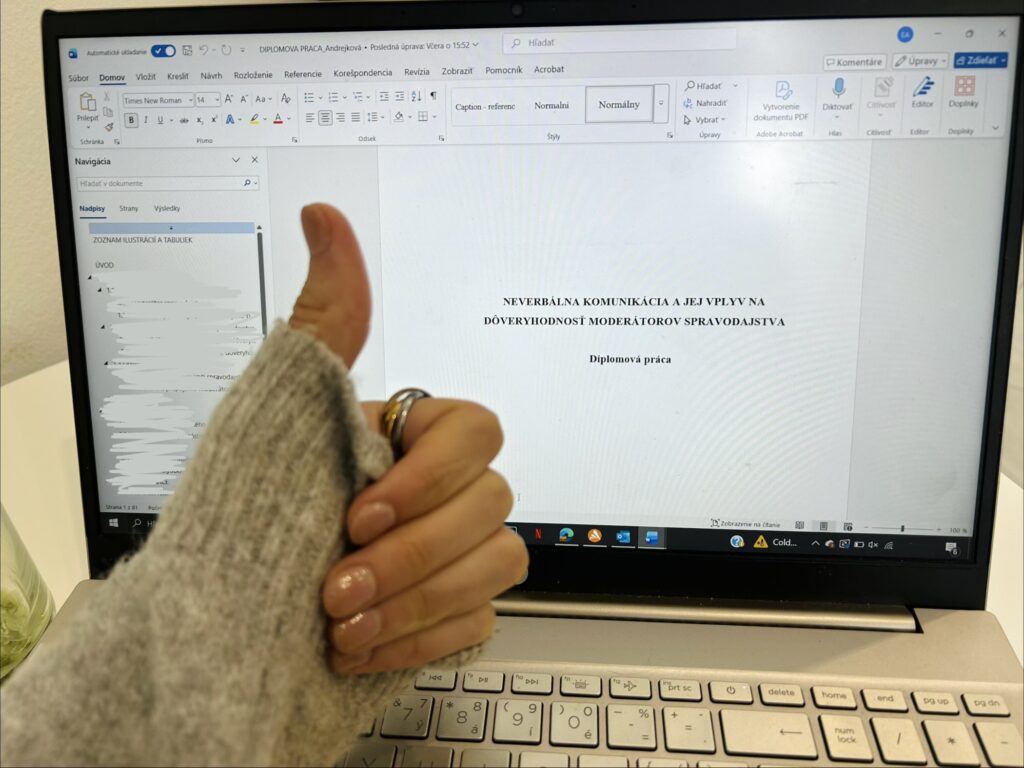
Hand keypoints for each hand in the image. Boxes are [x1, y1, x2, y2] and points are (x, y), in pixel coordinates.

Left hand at [289, 203, 527, 673]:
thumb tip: (324, 214)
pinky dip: (417, 639)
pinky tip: (357, 645)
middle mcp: (435, 492)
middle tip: (339, 578)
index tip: (359, 511)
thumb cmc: (246, 513)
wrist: (214, 634)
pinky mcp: (447, 616)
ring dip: (417, 601)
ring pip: (498, 565)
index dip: (428, 477)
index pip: (477, 432)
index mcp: (407, 437)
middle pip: (494, 505)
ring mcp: (447, 556)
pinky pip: (479, 623)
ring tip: (340, 620)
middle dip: (415, 553)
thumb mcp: (281, 409)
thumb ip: (325, 317)